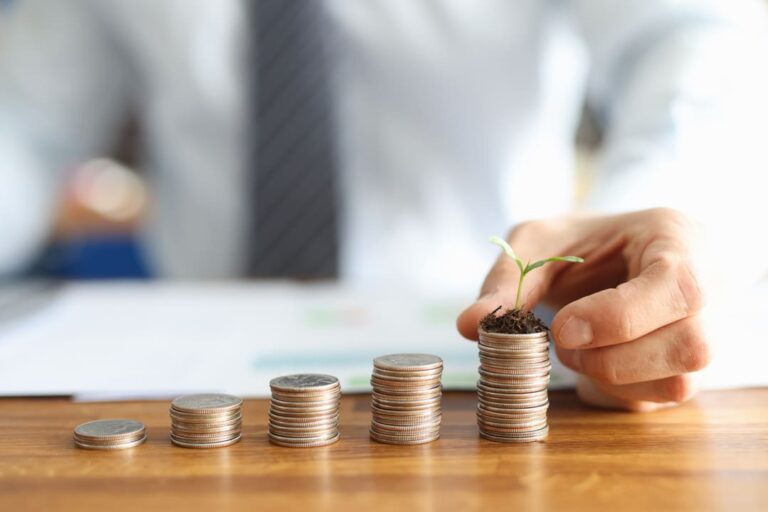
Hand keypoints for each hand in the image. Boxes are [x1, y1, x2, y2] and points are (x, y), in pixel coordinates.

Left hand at [457, 208, 710, 411]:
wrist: (626, 252)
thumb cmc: (587, 242)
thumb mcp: (541, 242)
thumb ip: (508, 278)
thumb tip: (470, 326)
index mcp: (678, 242)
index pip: (677, 289)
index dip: (617, 318)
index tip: (563, 328)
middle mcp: (709, 291)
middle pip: (689, 346)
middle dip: (611, 357)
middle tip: (564, 342)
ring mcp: (706, 333)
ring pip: (681, 382)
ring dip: (614, 379)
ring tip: (578, 353)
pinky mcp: (689, 367)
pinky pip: (663, 399)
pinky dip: (618, 392)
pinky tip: (594, 364)